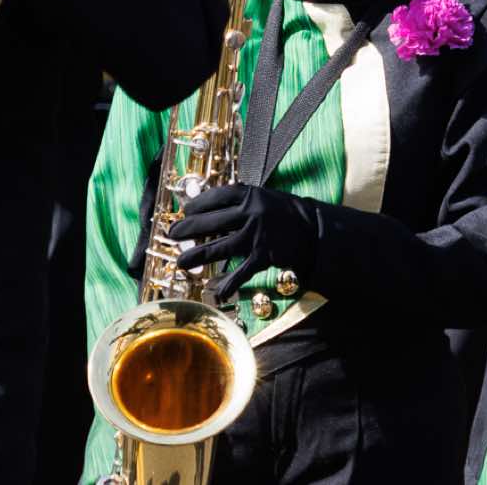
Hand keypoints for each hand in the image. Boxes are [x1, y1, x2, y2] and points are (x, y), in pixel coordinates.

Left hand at [167, 182, 320, 303]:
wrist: (314, 230)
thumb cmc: (285, 212)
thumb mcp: (264, 197)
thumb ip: (241, 200)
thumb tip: (209, 208)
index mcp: (251, 195)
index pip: (217, 196)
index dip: (198, 204)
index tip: (185, 209)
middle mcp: (251, 213)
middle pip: (212, 221)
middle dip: (188, 228)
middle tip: (171, 234)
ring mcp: (257, 235)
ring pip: (220, 247)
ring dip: (197, 256)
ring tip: (182, 262)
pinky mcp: (264, 256)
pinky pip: (241, 272)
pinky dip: (228, 283)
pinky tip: (215, 292)